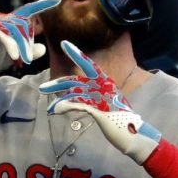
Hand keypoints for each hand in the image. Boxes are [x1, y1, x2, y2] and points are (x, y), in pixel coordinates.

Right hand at [0, 0, 60, 80]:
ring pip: (15, 28)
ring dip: (21, 45)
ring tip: (21, 59)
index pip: (27, 12)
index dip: (41, 6)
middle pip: (23, 24)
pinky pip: (3, 33)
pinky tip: (14, 56)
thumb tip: (43, 48)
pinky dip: (11, 45)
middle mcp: (1, 20)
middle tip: (27, 58)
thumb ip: (25, 52)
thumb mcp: (9, 57)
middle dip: (28, 42)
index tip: (57, 0)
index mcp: (8, 25)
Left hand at [38, 40, 160, 163]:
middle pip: (76, 81)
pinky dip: (66, 107)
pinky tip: (57, 110)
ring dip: (59, 101)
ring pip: (74, 93)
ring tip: (49, 109)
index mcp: (106, 82)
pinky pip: (78, 105)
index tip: (64, 44)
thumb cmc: (121, 120)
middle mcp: (103, 86)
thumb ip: (94, 96)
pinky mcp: (99, 109)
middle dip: (58, 84)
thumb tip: (79, 95)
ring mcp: (101, 97)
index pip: (89, 64)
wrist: (134, 133)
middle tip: (43, 88)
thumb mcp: (107, 103)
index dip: (76, 54)